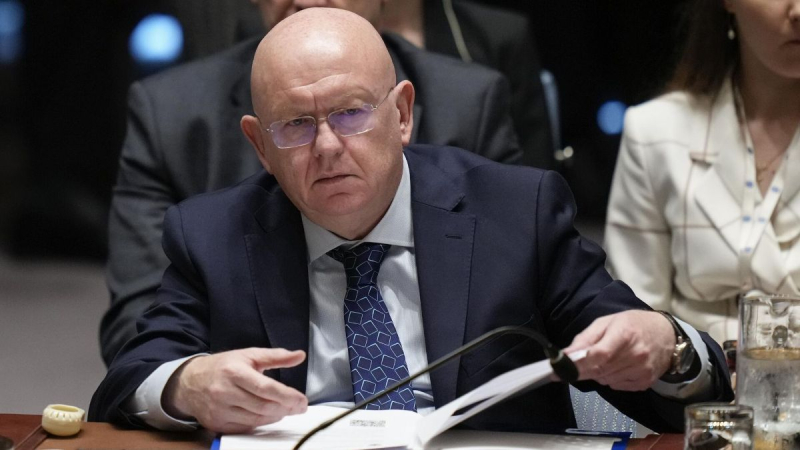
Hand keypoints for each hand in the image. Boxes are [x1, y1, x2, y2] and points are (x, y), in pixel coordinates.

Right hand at [164, 347, 307, 432]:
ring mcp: (219, 410)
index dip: (287, 396)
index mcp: (234, 371)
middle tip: (300, 407)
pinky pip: (245, 428)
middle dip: (286, 408)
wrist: (190, 382)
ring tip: (287, 410)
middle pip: (262, 406)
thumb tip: (300, 356)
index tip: (302, 400)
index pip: (265, 388)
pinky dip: (261, 423)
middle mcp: (224, 392)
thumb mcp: (249, 355)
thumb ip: (276, 356)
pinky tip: (270, 416)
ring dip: (276, 416)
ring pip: (256, 419)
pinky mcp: (217, 423)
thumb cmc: (223, 366)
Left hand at [562, 310, 674, 390]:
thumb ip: (586, 338)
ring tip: (604, 359)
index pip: (598, 355)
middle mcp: (635, 356)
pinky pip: (616, 386)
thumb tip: (566, 354)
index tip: (557, 370)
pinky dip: (609, 378)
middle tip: (568, 368)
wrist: (667, 336)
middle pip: (599, 370)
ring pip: (605, 380)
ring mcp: (642, 371)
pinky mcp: (644, 383)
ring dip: (597, 373)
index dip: (577, 364)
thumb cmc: (633, 324)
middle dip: (581, 370)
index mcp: (625, 335)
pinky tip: (615, 366)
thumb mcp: (607, 322)